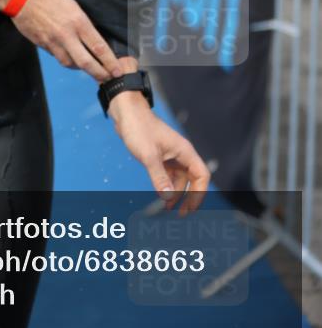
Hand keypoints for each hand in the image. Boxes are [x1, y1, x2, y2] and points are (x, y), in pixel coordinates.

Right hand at [9, 0, 122, 82]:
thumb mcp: (74, 4)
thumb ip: (84, 22)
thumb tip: (94, 38)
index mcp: (78, 22)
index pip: (99, 47)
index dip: (110, 62)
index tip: (117, 70)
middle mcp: (67, 35)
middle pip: (86, 62)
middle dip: (99, 73)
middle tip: (108, 78)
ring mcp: (53, 42)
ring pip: (70, 63)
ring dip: (81, 68)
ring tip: (89, 68)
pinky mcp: (42, 45)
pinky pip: (57, 57)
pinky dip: (65, 59)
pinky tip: (69, 56)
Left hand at [109, 96, 210, 215]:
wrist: (126, 113)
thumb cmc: (139, 128)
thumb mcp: (148, 155)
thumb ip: (159, 177)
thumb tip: (168, 198)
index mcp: (184, 151)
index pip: (201, 175)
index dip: (199, 193)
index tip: (191, 207)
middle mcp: (181, 154)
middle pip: (193, 179)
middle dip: (189, 197)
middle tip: (182, 214)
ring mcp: (171, 155)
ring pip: (180, 179)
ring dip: (176, 194)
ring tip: (169, 209)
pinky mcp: (160, 156)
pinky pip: (169, 175)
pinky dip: (167, 186)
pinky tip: (162, 197)